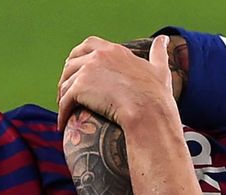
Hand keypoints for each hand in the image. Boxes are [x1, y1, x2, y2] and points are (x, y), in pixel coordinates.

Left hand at [57, 35, 174, 130]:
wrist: (149, 112)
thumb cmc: (157, 95)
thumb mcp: (160, 69)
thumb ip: (159, 53)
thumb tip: (163, 39)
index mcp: (114, 50)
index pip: (89, 45)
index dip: (80, 56)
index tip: (78, 67)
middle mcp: (98, 56)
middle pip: (72, 62)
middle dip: (67, 75)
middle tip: (68, 90)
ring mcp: (87, 72)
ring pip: (66, 82)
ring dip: (63, 95)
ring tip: (65, 109)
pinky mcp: (79, 89)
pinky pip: (64, 101)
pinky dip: (62, 113)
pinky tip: (63, 124)